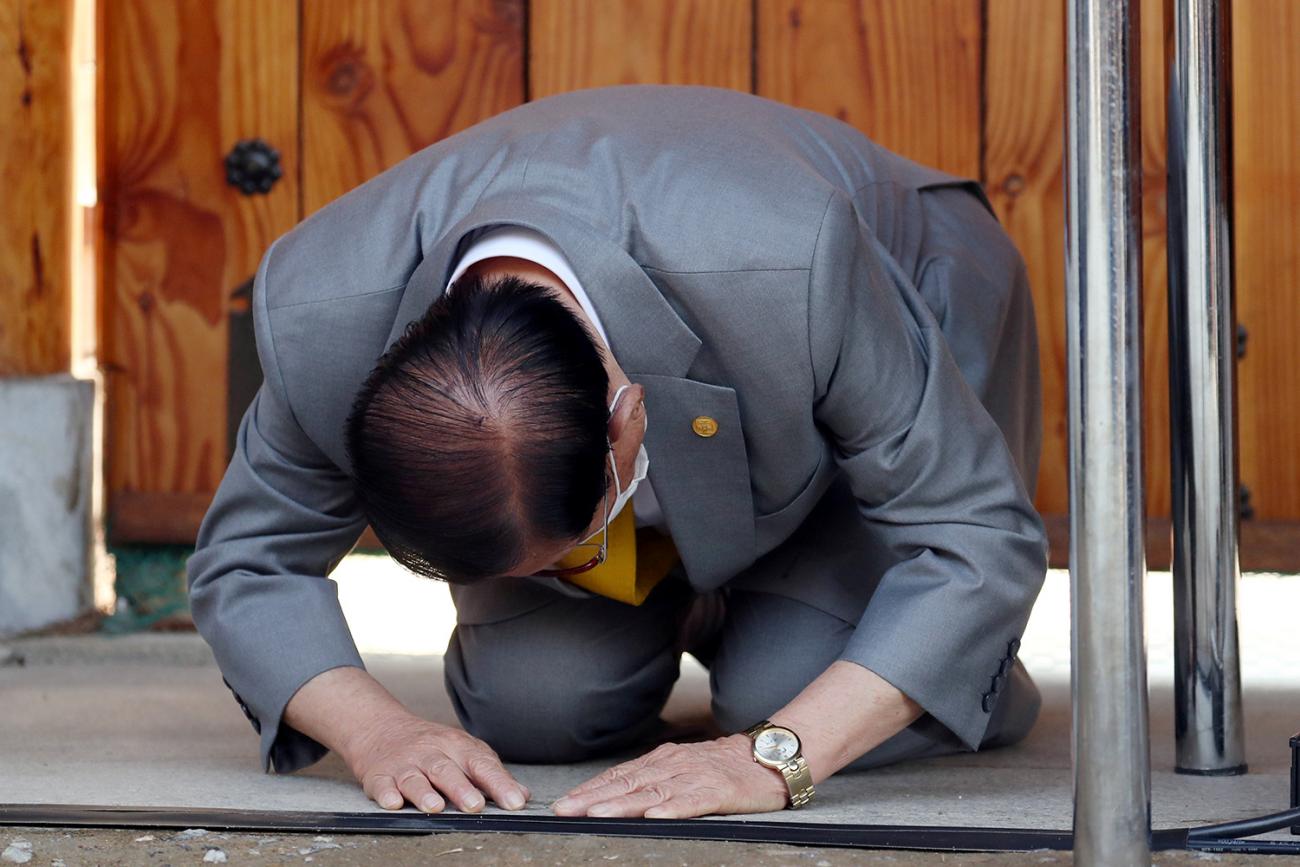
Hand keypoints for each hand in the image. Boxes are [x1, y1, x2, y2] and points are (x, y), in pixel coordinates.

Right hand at [341, 711, 529, 813]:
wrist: (382, 729)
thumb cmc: (431, 746)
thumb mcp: (463, 751)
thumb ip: (491, 773)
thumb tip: (522, 794)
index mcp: (456, 746)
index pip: (481, 764)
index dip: (499, 783)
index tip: (514, 802)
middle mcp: (430, 753)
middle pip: (447, 770)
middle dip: (462, 789)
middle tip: (476, 805)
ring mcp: (404, 764)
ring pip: (415, 778)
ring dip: (424, 793)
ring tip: (436, 807)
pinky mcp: (379, 776)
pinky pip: (382, 785)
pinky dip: (386, 794)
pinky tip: (393, 803)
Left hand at [552, 735, 787, 818]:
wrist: (767, 758)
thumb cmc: (722, 767)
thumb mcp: (682, 767)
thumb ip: (653, 779)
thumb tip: (613, 795)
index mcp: (662, 760)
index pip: (619, 775)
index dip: (590, 790)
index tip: (564, 803)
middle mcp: (674, 765)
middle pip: (627, 783)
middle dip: (592, 798)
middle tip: (565, 811)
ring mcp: (695, 777)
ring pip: (652, 792)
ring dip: (622, 804)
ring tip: (597, 814)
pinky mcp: (718, 791)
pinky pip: (692, 801)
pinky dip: (672, 808)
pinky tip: (654, 816)